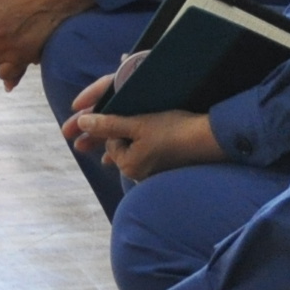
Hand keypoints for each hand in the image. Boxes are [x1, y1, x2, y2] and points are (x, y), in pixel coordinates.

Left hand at [67, 106, 222, 185]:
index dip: (115, 126)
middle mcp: (138, 175)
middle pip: (121, 149)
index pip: (110, 143)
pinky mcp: (165, 169)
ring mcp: (152, 174)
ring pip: (135, 151)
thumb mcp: (138, 123)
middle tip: (139, 120)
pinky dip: (147, 145)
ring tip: (149, 128)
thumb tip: (80, 123)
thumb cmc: (173, 130)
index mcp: (128, 165)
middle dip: (123, 134)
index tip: (129, 114)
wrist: (208, 139)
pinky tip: (157, 136)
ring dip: (135, 139)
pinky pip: (148, 156)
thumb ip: (108, 124)